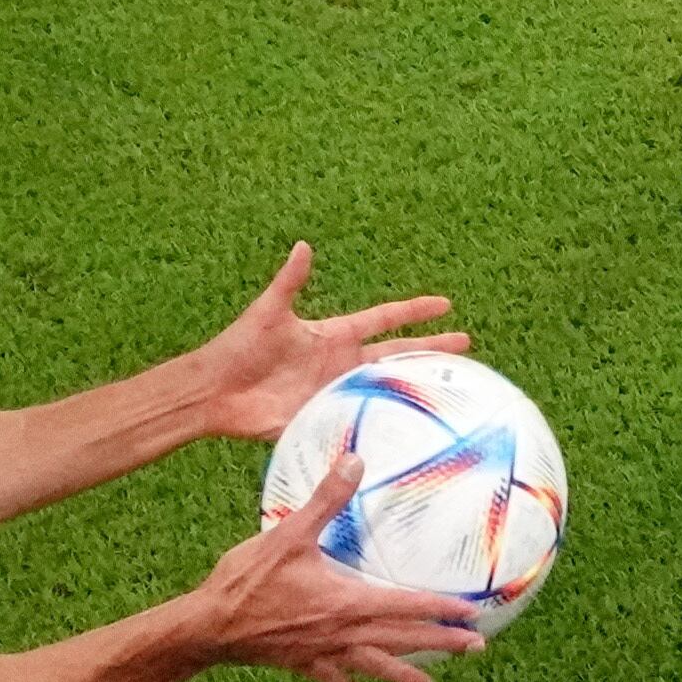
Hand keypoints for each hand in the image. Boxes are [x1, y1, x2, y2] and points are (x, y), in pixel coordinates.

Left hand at [189, 241, 465, 440]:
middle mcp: (341, 363)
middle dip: (431, 350)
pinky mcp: (322, 419)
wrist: (214, 391)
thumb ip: (290, 282)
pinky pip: (357, 423)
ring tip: (450, 390)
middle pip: (397, 355)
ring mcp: (335, 392)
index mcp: (334, 335)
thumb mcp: (269, 311)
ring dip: (413, 388)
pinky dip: (380, 426)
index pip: (384, 319)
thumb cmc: (239, 347)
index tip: (446, 304)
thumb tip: (303, 246)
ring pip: (385, 389)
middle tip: (466, 347)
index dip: (414, 312)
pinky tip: (406, 434)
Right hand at [189, 447, 489, 681]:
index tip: (473, 614)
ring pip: (372, 665)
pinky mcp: (298, 663)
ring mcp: (321, 653)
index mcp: (347, 603)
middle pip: (401, 641)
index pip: (407, 606)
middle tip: (475, 648)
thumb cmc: (249, 580)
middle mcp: (342, 633)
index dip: (442, 609)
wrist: (208, 627)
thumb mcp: (290, 532)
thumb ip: (326, 499)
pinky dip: (344, 681)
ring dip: (402, 673)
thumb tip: (354, 458)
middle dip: (439, 643)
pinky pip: (329, 676)